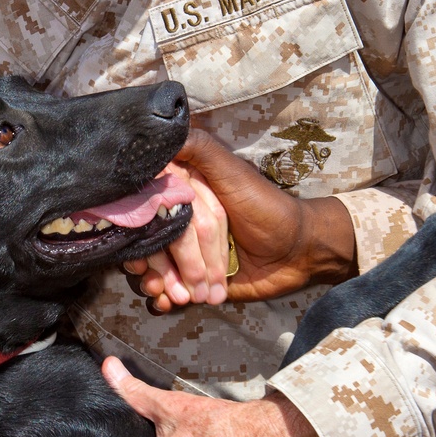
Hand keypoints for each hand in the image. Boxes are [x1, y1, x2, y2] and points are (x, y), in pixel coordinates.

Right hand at [125, 127, 356, 310]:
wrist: (297, 251)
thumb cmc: (266, 206)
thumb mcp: (232, 172)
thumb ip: (199, 150)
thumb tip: (159, 132)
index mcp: (180, 194)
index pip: (145, 212)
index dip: (138, 230)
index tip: (138, 245)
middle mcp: (177, 222)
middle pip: (147, 243)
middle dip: (152, 265)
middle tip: (157, 280)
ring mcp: (184, 253)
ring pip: (151, 269)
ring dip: (155, 284)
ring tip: (171, 295)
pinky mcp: (194, 280)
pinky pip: (167, 292)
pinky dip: (162, 300)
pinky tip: (168, 304)